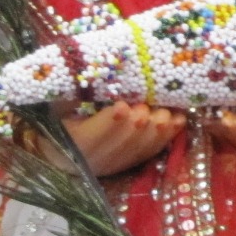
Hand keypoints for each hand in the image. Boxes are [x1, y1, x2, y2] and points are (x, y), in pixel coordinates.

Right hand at [62, 101, 185, 176]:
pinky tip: (177, 121)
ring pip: (139, 149)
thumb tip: (86, 73)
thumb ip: (71, 94)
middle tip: (146, 108)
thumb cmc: (60, 117)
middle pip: (120, 144)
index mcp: (72, 143)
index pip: (88, 138)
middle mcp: (96, 159)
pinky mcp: (133, 161)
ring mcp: (117, 163)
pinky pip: (152, 151)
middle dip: (137, 125)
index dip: (108, 123)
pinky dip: (167, 136)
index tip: (122, 107)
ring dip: (155, 131)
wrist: (64, 147)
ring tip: (164, 114)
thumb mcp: (58, 105)